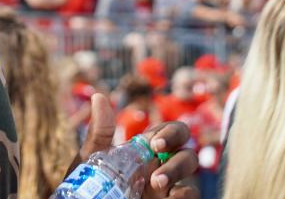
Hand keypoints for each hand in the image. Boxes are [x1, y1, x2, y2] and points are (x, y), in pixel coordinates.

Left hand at [74, 94, 198, 198]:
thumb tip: (98, 96)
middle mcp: (161, 166)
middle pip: (186, 149)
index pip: (170, 132)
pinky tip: (168, 198)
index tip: (155, 144)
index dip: (170, 133)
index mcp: (146, 150)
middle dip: (177, 151)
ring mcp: (168, 187)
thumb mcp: (94, 157)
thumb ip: (100, 131)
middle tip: (157, 155)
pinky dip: (184, 195)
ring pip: (190, 172)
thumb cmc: (92, 183)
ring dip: (177, 171)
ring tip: (156, 183)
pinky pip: (192, 195)